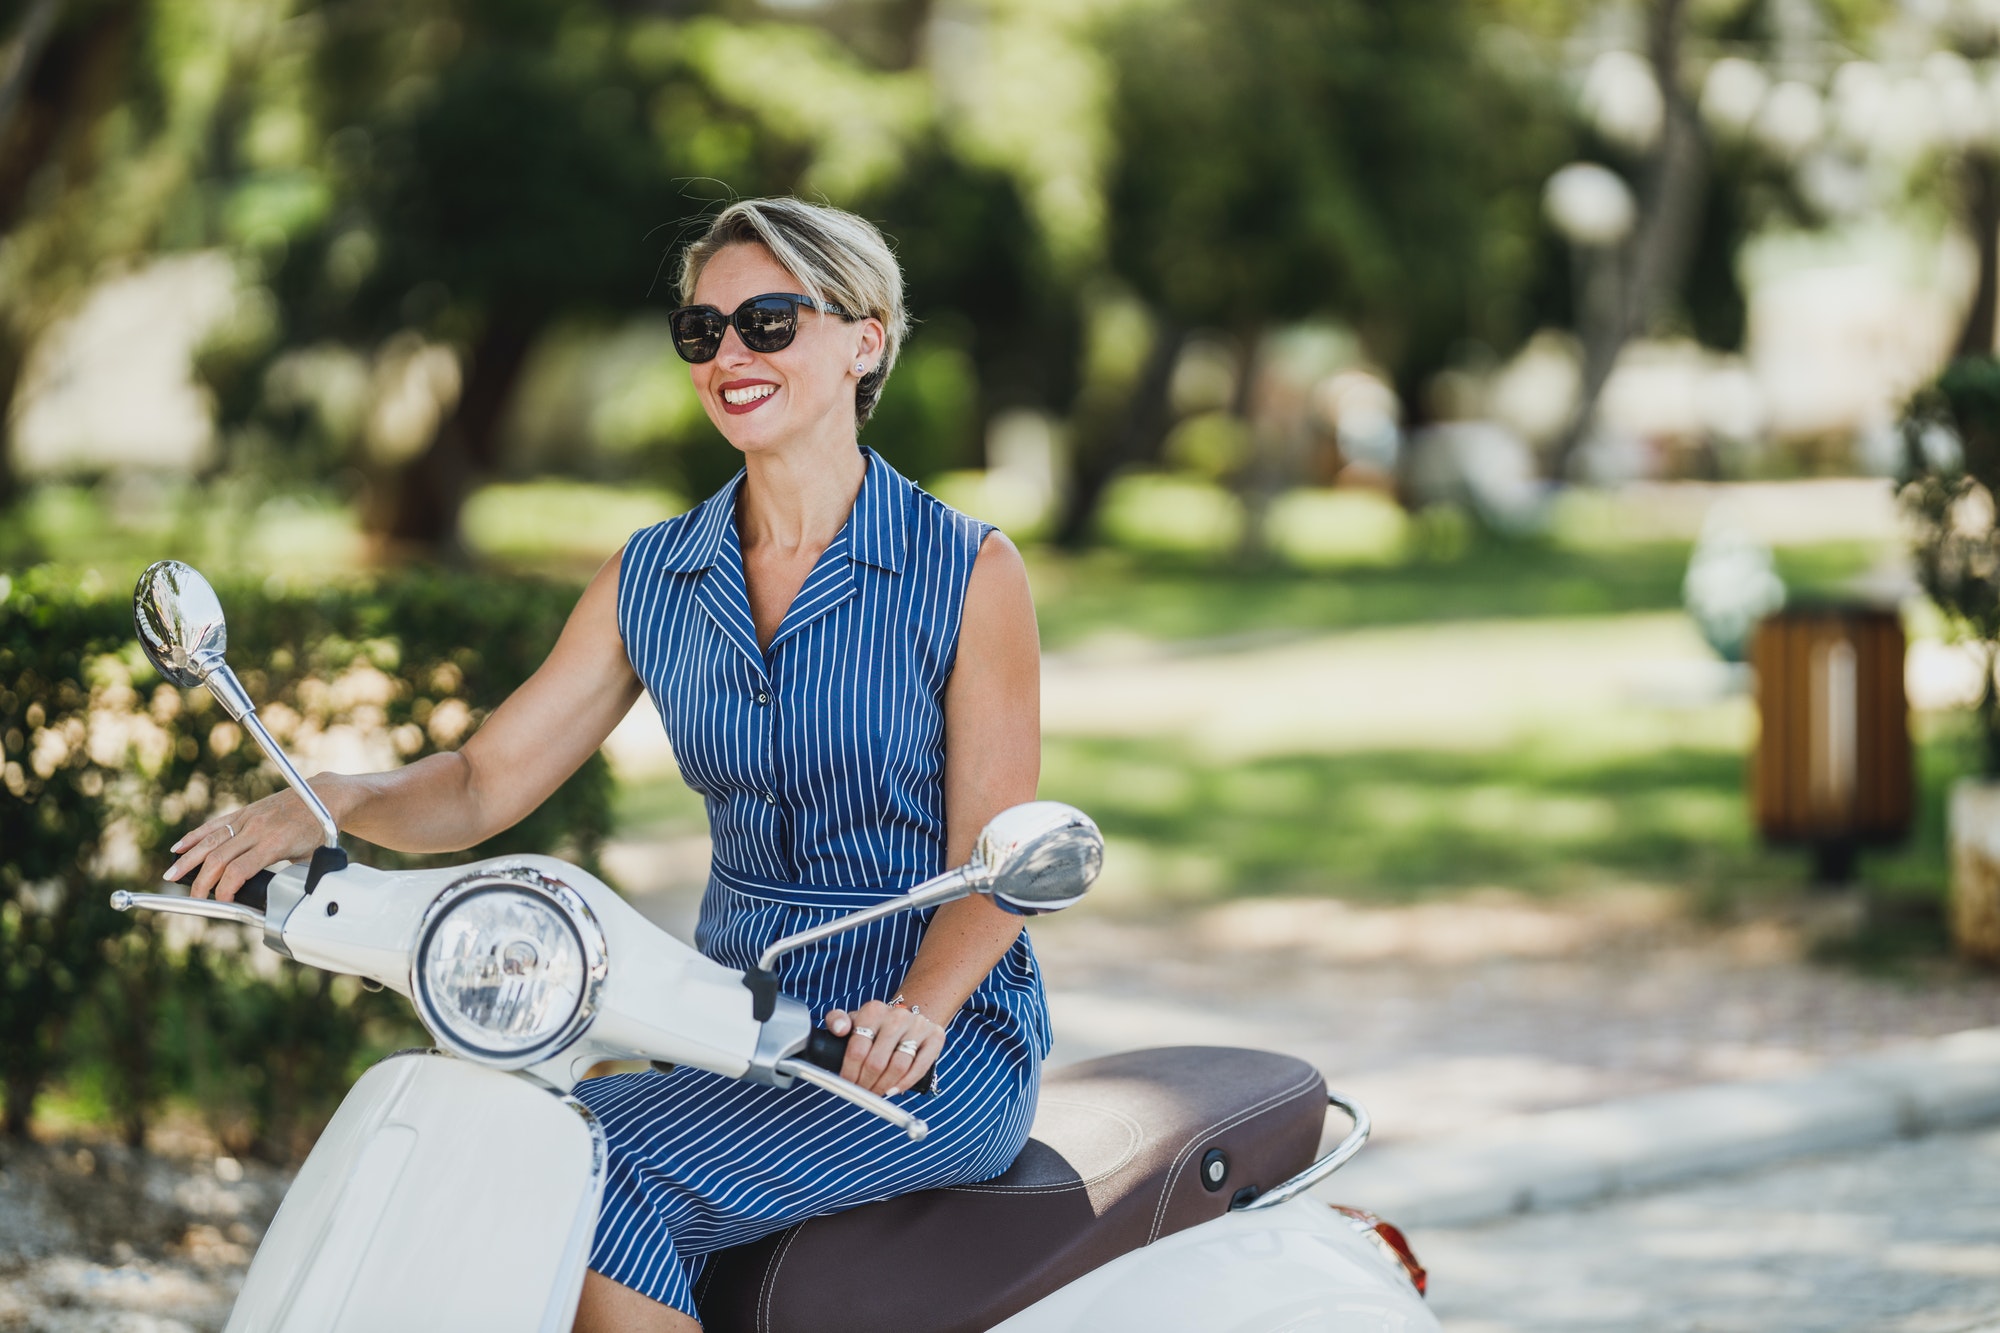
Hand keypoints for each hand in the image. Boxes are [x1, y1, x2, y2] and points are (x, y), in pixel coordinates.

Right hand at [165, 785, 329, 901]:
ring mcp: (247, 819)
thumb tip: (287, 900)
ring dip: (187, 860)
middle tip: (194, 898)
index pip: (239, 871)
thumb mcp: (311, 858)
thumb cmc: (318, 828)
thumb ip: (294, 878)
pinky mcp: (243, 812)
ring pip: (210, 841)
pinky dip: (193, 837)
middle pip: (219, 859)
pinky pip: (214, 825)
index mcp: (274, 843)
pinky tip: (178, 848)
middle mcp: (256, 829)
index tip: (222, 902)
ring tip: (171, 876)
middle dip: (202, 883)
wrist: (323, 795)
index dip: (225, 890)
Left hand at [824, 999, 944, 1097]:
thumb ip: (837, 1021)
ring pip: (899, 1066)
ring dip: (884, 1086)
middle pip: (877, 1062)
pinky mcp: (935, 1036)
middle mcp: (897, 1015)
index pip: (857, 1049)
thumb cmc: (874, 1025)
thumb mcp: (853, 1020)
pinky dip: (906, 1083)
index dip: (849, 1073)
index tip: (847, 1084)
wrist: (906, 1018)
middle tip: (861, 1092)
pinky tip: (894, 1089)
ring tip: (876, 1092)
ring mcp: (918, 1025)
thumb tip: (839, 1029)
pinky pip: (921, 1067)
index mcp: (873, 1010)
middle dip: (866, 1083)